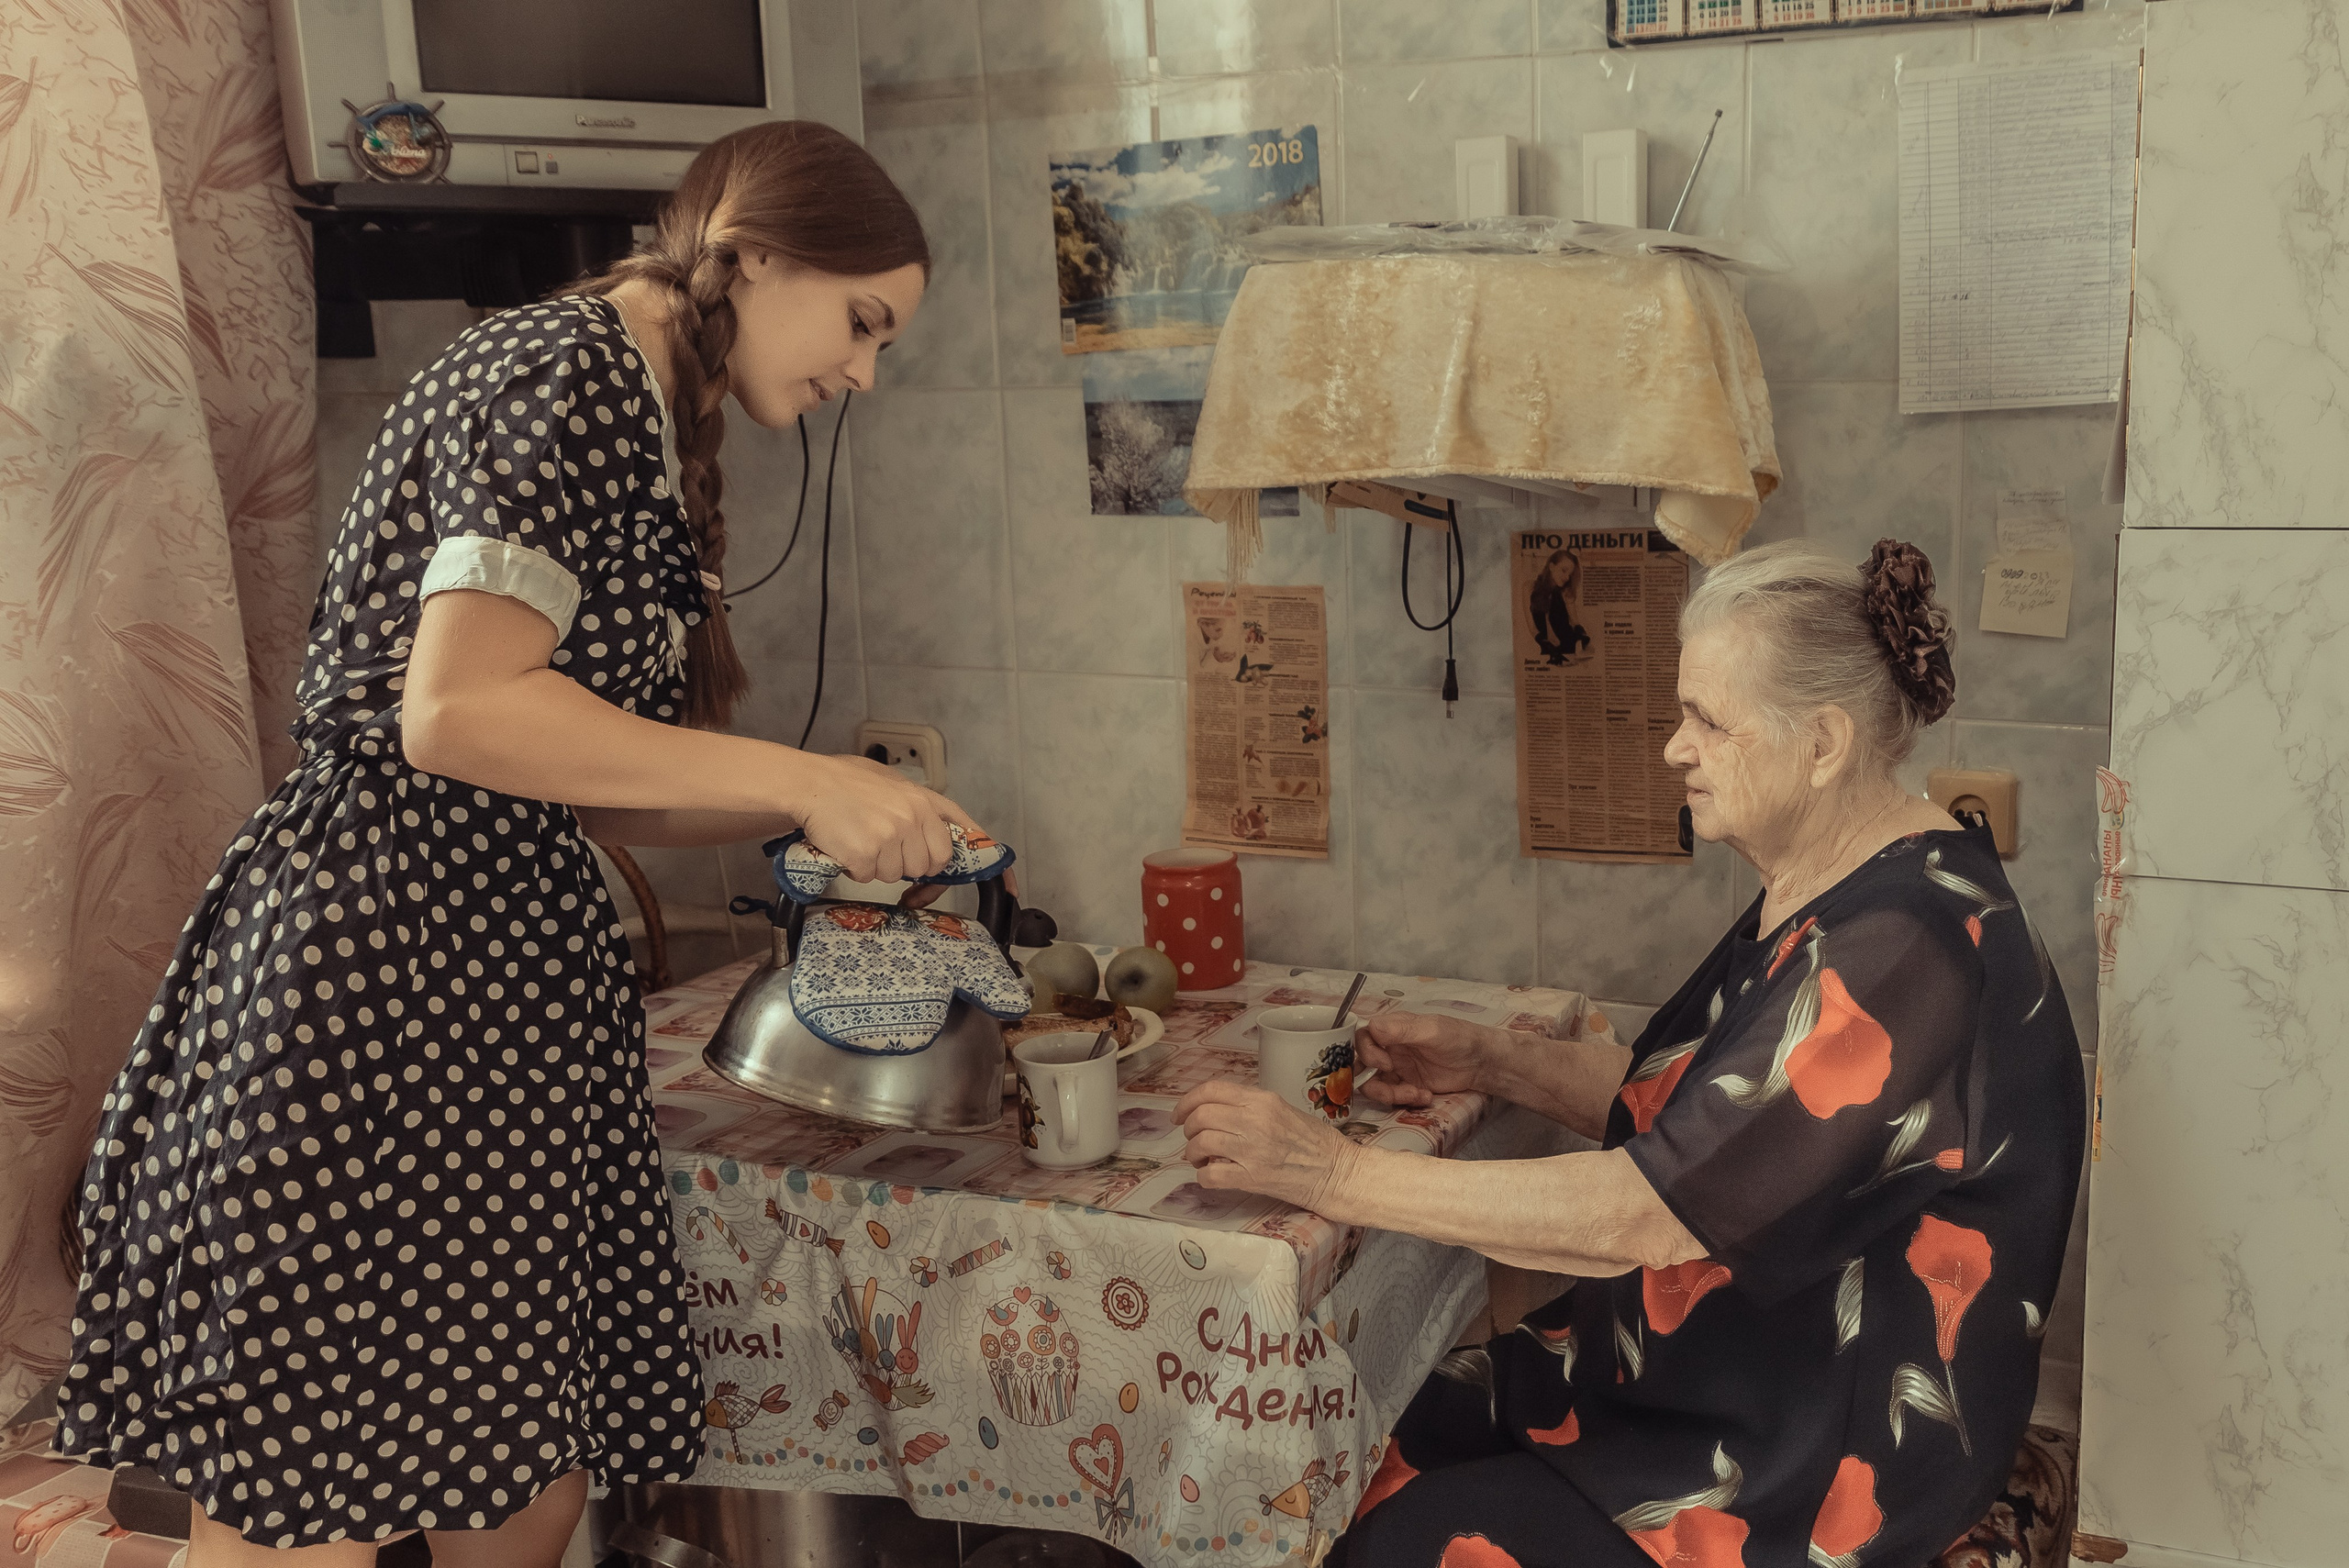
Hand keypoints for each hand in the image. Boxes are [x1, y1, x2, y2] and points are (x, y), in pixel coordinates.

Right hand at [789, 753, 981, 883]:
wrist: (809, 784)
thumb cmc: (844, 780)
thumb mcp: (892, 781)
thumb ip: (918, 804)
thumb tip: (944, 826)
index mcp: (922, 801)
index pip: (950, 843)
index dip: (940, 859)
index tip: (938, 867)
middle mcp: (910, 819)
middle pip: (923, 866)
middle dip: (903, 863)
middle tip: (882, 847)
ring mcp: (888, 838)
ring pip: (894, 875)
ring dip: (876, 866)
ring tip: (859, 839)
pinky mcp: (865, 855)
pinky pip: (867, 877)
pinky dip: (854, 868)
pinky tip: (845, 846)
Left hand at [1172, 1081, 1359, 1214]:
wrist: (1335, 1172)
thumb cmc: (1313, 1141)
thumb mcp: (1281, 1108)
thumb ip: (1248, 1106)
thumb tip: (1212, 1113)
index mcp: (1262, 1100)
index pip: (1211, 1090)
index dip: (1188, 1101)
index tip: (1180, 1114)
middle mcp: (1255, 1121)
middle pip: (1201, 1116)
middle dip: (1188, 1128)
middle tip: (1192, 1137)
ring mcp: (1252, 1151)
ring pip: (1200, 1143)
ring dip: (1192, 1152)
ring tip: (1200, 1158)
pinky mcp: (1252, 1178)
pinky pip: (1210, 1175)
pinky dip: (1202, 1175)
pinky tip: (1211, 1174)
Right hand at [1353, 1012, 1492, 1107]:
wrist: (1481, 1062)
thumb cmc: (1459, 1038)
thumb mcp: (1432, 1030)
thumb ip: (1402, 1030)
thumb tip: (1373, 1027)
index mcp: (1393, 1029)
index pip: (1362, 1038)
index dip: (1366, 1053)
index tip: (1385, 1064)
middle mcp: (1390, 1048)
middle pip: (1361, 1066)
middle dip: (1371, 1081)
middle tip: (1394, 1088)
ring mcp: (1397, 1068)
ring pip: (1374, 1085)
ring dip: (1389, 1094)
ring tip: (1414, 1094)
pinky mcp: (1407, 1085)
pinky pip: (1393, 1096)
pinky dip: (1405, 1100)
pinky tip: (1425, 1096)